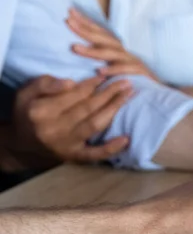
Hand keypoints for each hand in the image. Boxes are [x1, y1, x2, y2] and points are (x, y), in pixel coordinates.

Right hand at [13, 75, 131, 162]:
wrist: (22, 143)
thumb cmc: (28, 112)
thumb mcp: (26, 92)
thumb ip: (46, 84)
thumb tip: (70, 82)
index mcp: (41, 111)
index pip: (73, 95)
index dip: (91, 84)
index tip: (104, 76)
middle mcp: (54, 129)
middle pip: (88, 108)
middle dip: (109, 93)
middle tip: (126, 82)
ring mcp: (66, 145)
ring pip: (95, 125)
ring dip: (115, 109)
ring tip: (129, 95)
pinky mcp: (75, 157)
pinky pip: (95, 154)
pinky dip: (112, 148)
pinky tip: (126, 139)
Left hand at [67, 8, 158, 80]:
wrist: (160, 93)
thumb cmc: (135, 83)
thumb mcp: (117, 69)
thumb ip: (103, 62)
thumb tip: (80, 52)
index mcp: (119, 51)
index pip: (101, 34)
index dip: (86, 23)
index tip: (70, 13)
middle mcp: (125, 54)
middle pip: (104, 39)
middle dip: (86, 30)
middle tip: (68, 21)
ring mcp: (134, 63)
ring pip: (112, 54)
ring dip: (93, 51)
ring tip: (75, 48)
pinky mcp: (141, 74)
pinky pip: (126, 71)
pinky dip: (113, 70)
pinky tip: (100, 71)